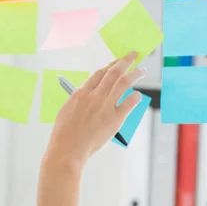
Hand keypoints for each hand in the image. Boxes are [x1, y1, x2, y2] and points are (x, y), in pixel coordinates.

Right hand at [46, 52, 145, 167]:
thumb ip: (80, 100)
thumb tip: (89, 94)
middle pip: (113, 72)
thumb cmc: (64, 134)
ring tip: (142, 70)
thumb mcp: (67, 110)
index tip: (117, 61)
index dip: (111, 65)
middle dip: (125, 61)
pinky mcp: (114, 119)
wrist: (67, 149)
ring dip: (135, 73)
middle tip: (133, 56)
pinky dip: (135, 96)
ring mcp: (105, 106)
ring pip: (123, 82)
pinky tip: (137, 95)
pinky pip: (129, 103)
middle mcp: (94, 96)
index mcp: (81, 93)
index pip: (99, 73)